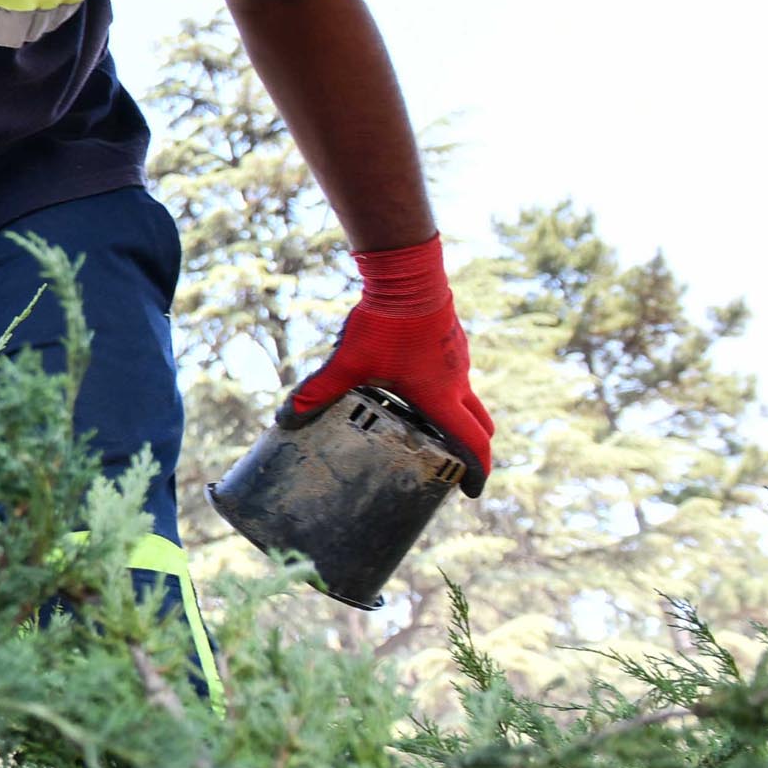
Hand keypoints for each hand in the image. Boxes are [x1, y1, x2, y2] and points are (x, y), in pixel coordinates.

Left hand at [286, 235, 493, 490]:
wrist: (407, 276)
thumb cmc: (383, 325)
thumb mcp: (346, 363)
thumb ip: (317, 391)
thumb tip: (287, 417)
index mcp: (439, 396)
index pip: (471, 443)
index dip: (476, 472)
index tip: (471, 492)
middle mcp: (457, 381)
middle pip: (481, 423)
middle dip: (474, 447)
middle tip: (456, 464)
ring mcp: (458, 358)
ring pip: (467, 395)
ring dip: (457, 414)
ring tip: (428, 425)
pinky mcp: (450, 339)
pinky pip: (454, 371)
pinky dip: (446, 387)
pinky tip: (414, 382)